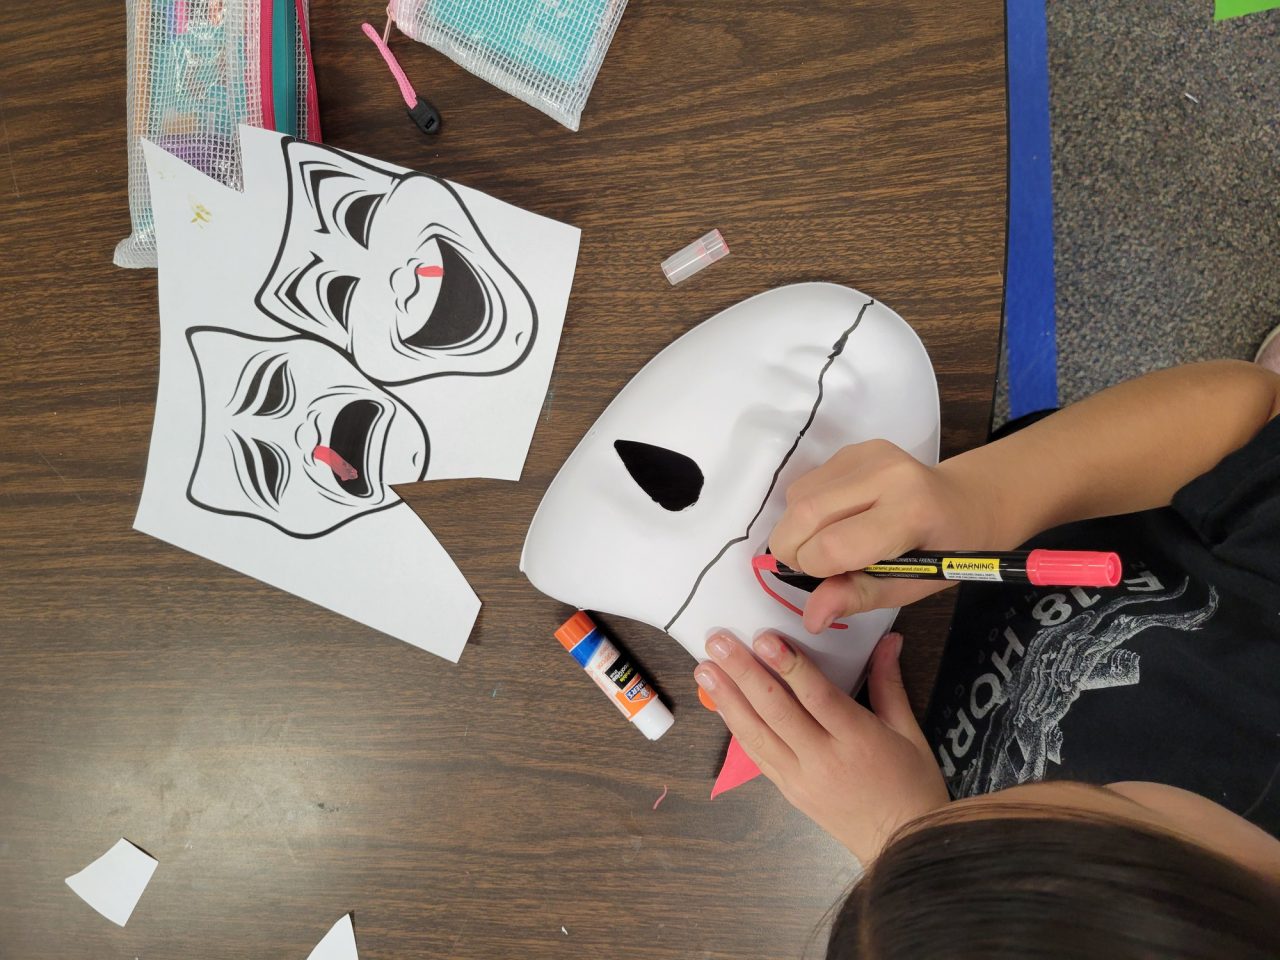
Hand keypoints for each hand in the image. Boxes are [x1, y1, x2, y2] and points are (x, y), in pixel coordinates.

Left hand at [694, 630, 947, 862]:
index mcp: (858, 740)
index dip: (789, 666)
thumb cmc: (911, 784)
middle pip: (777, 711)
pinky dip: (737, 728)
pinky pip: (757, 756)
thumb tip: (888, 638)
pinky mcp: (788, 791)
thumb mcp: (909, 731)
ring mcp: (800, 779)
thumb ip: (889, 683)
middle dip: (744, 673)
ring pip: (757, 734)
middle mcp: (823, 759)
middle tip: (717, 642)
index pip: (817, 697)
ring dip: (727, 699)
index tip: (763, 637)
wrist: (903, 846)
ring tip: (704, 669)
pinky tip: (721, 704)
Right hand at [768, 439, 1000, 631]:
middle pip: (805, 514)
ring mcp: (868, 454)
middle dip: (792, 549)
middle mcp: (887, 474)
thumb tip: (811, 619)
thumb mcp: (909, 586)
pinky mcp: (853, 448)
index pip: (834, 545)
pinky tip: (834, 519)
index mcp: (911, 512)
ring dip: (797, 529)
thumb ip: (858, 597)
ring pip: (797, 497)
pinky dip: (805, 510)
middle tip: (811, 567)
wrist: (965, 503)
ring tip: (827, 542)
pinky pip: (805, 483)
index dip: (816, 570)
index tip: (828, 580)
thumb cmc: (943, 552)